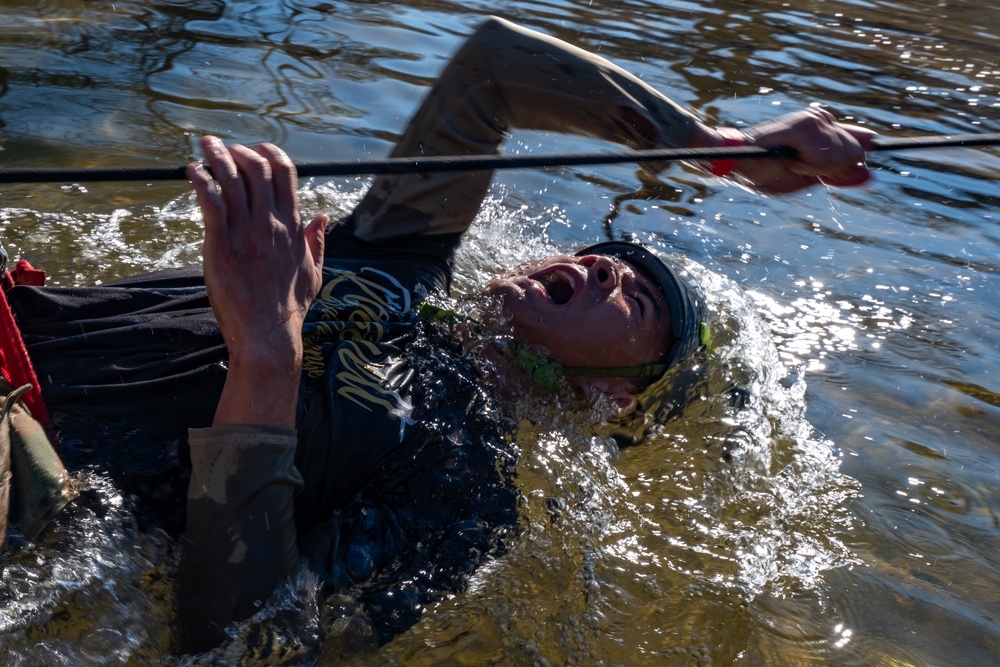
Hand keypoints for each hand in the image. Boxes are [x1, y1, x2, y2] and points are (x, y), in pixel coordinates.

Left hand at [187, 136, 326, 425]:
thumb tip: (323, 217)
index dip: (270, 154)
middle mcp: (271, 224)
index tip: (256, 149)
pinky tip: (190, 172)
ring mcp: (247, 233)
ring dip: (216, 156)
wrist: (269, 334)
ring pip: (231, 179)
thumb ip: (318, 242)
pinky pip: (210, 203)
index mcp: (293, 227)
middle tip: (222, 147)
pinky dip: (199, 181)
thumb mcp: (315, 272)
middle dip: (239, 150)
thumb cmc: (290, 308)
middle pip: (256, 169)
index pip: (285, 174)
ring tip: (204, 145)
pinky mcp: (222, 244)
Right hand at [728, 108, 875, 193]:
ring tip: (790, 162)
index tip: (835, 167)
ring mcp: (814, 118)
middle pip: (856, 154)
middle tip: (800, 166)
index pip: (861, 140)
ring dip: (815, 169)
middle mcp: (823, 118)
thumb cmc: (766, 170)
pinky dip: (807, 166)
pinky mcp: (804, 125)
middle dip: (830, 169)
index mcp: (825, 128)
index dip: (857, 159)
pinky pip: (823, 157)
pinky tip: (789, 160)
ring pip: (841, 156)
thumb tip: (869, 176)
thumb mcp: (807, 176)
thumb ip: (838, 174)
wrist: (736, 162)